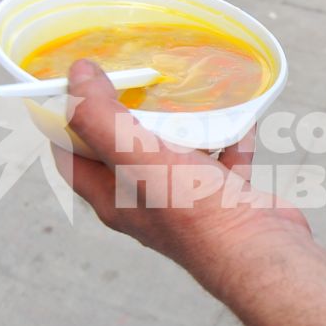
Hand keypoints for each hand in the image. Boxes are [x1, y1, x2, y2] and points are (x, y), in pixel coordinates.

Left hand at [55, 60, 309, 293]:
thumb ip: (100, 118)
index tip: (75, 85)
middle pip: (122, 150)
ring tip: (183, 89)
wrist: (261, 251)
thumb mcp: (137, 158)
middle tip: (133, 76)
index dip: (64, 121)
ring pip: (173, 152)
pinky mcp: (223, 198)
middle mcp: (143, 201)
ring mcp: (184, 201)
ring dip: (180, 121)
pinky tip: (237, 114)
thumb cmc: (196, 211)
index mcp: (112, 197)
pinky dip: (228, 135)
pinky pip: (221, 158)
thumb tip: (76, 75)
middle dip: (126, 112)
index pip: (72, 157)